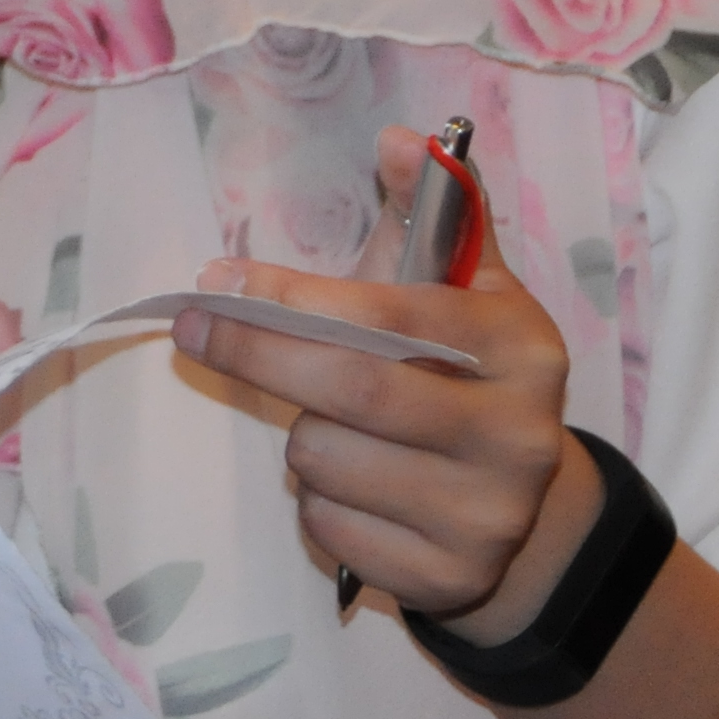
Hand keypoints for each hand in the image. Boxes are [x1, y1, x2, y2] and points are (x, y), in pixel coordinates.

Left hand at [170, 126, 599, 642]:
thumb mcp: (463, 289)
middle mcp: (519, 435)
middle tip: (194, 328)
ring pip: (325, 461)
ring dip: (300, 438)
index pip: (389, 315)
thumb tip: (401, 139)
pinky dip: (314, 501)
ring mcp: (490, 516)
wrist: (525, 510)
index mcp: (522, 348)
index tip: (215, 280)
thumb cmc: (464, 374)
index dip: (292, 297)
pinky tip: (355, 485)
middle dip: (256, 354)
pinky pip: (328, 526)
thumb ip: (435, 212)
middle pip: (350, 390)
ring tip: (335, 426)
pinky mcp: (450, 579)